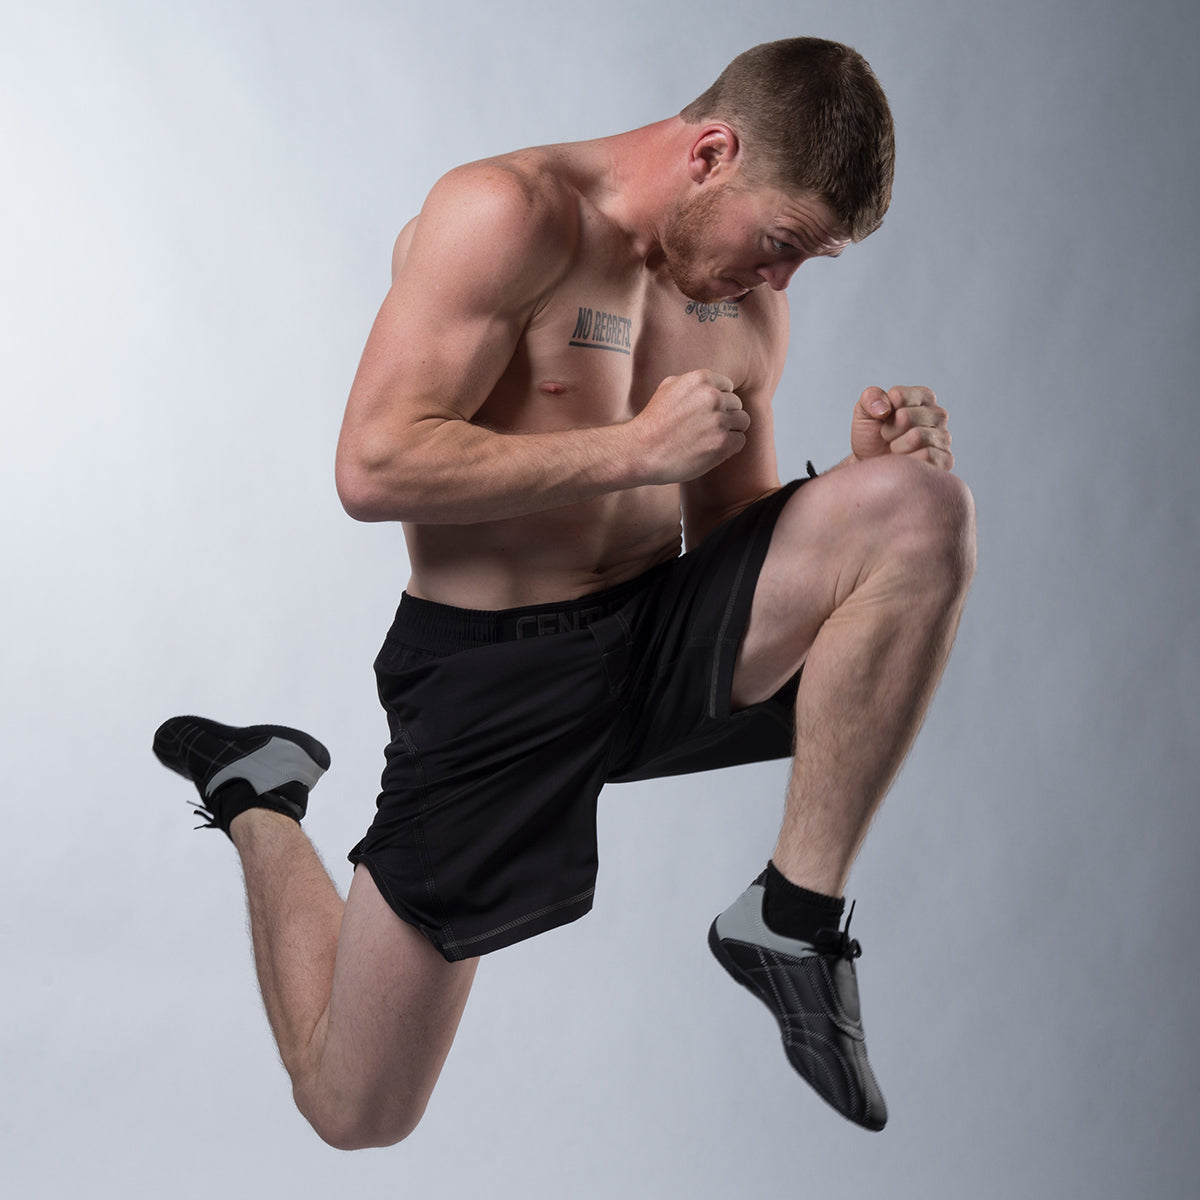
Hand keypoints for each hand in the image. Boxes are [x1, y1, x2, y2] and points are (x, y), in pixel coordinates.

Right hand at [631, 370, 749, 483]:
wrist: (641, 450)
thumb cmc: (652, 422)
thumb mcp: (667, 388)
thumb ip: (691, 382)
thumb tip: (711, 385)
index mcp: (701, 379)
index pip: (728, 387)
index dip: (719, 402)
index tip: (706, 414)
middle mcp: (713, 397)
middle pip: (737, 404)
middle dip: (725, 416)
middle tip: (706, 429)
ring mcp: (719, 420)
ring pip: (742, 421)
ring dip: (731, 431)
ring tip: (711, 439)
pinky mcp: (722, 443)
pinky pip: (740, 441)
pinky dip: (730, 447)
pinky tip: (713, 449)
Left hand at [850, 385, 953, 469]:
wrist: (873, 466)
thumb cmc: (872, 436)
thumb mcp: (864, 412)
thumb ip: (870, 398)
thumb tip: (883, 407)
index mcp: (922, 397)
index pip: (898, 396)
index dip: (883, 411)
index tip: (882, 418)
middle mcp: (938, 414)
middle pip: (906, 417)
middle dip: (888, 430)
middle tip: (887, 437)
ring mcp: (943, 437)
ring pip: (916, 437)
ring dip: (896, 446)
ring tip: (895, 449)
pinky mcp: (945, 460)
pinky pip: (926, 456)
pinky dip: (908, 461)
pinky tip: (906, 461)